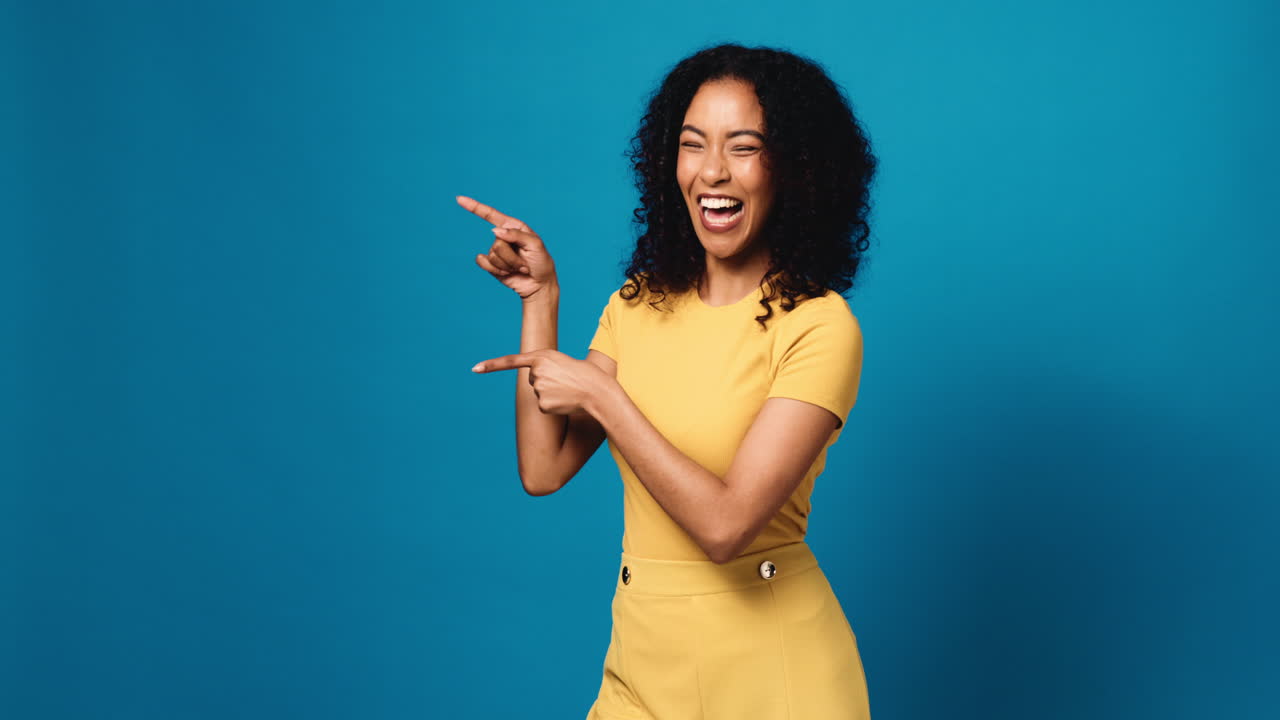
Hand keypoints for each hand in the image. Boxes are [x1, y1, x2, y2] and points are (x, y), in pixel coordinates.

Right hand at [456, 195, 557, 300]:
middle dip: (512, 257)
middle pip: (497, 243)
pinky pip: (482, 262)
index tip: (459, 199)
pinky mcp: (491, 264)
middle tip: (524, 263)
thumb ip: (516, 234)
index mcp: (514, 227)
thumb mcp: (535, 244)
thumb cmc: (541, 262)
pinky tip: (506, 272)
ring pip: (492, 255)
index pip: (491, 215)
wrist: (539, 285)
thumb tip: (494, 230)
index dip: (474, 207)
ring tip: (520, 268)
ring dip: (508, 265)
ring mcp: (496, 251)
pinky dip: (495, 269)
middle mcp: (503, 237)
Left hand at [471, 349, 610, 415]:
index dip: (491, 365)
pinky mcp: (543, 403)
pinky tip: (565, 401)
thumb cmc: (584, 375)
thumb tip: (535, 382)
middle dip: (545, 380)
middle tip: (564, 380)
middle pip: (532, 379)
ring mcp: (538, 388)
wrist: (597, 390)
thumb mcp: (563, 363)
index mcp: (542, 356)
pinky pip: (543, 406)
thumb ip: (545, 368)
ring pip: (538, 392)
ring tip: (567, 390)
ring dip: (551, 393)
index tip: (475, 368)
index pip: (511, 361)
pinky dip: (553, 405)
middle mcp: (537, 371)